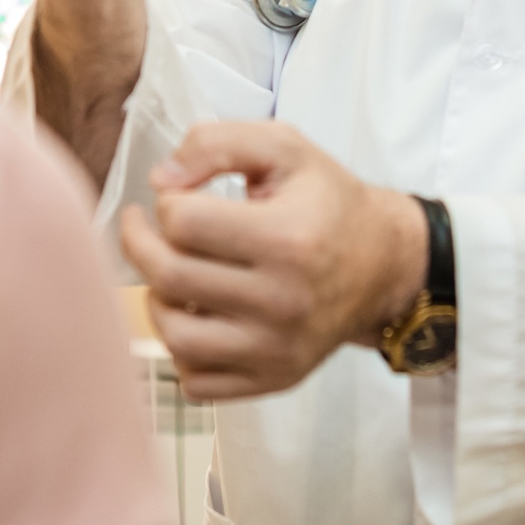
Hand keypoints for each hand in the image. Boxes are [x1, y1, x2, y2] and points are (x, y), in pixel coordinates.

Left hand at [118, 123, 428, 401]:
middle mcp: (284, 300)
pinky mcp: (274, 379)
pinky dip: (181, 350)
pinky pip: (196, 381)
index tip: (179, 197)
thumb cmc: (327, 202)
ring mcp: (278, 348)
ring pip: (175, 337)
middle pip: (170, 277)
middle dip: (141, 244)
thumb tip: (160, 180)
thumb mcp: (284, 147)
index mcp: (287, 237)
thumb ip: (216, 143)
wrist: (383, 264)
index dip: (168, 202)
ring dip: (157, 300)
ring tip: (170, 275)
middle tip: (143, 228)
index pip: (183, 222)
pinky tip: (195, 315)